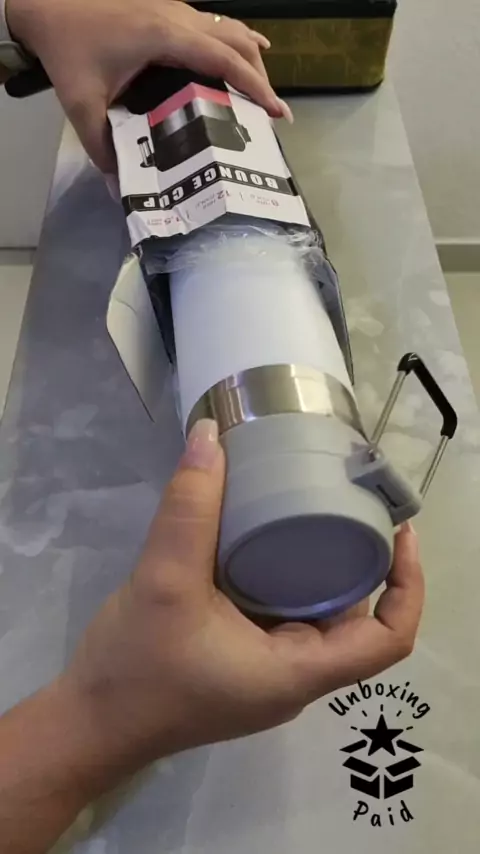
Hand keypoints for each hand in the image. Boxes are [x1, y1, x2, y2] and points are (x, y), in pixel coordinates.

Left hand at [7, 0, 290, 171]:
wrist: (44, 4)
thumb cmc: (66, 50)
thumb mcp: (81, 105)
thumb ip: (102, 148)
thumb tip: (119, 189)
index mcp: (164, 37)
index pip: (225, 60)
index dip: (256, 86)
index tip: (278, 112)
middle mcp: (177, 16)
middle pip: (236, 39)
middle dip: (260, 74)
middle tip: (272, 110)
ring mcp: (173, 6)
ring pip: (227, 25)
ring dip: (249, 54)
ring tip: (264, 87)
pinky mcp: (165, 6)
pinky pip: (212, 21)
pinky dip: (233, 38)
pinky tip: (246, 48)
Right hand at [61, 419, 423, 766]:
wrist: (87, 723)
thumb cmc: (135, 669)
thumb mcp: (163, 581)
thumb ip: (189, 508)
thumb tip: (210, 435)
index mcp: (296, 671)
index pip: (388, 639)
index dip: (407, 585)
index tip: (399, 531)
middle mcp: (292, 675)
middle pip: (357, 620)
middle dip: (366, 562)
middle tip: (352, 500)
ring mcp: (265, 671)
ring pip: (317, 615)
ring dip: (325, 567)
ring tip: (316, 507)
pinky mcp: (240, 660)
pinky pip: (282, 615)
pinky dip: (288, 577)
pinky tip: (267, 537)